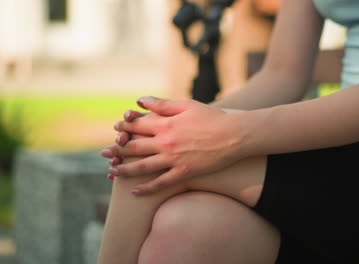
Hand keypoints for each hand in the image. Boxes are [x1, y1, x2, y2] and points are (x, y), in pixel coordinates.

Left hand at [102, 97, 245, 193]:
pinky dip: (146, 188)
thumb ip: (162, 104)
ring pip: (142, 166)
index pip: (137, 125)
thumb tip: (139, 100)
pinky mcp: (184, 172)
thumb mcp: (187, 105)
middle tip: (103, 152)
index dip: (124, 126)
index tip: (117, 128)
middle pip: (134, 147)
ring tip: (111, 171)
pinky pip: (161, 183)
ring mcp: (174, 160)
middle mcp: (166, 143)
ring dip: (124, 169)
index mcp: (165, 124)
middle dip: (117, 148)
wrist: (235, 136)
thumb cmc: (212, 118)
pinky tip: (135, 191)